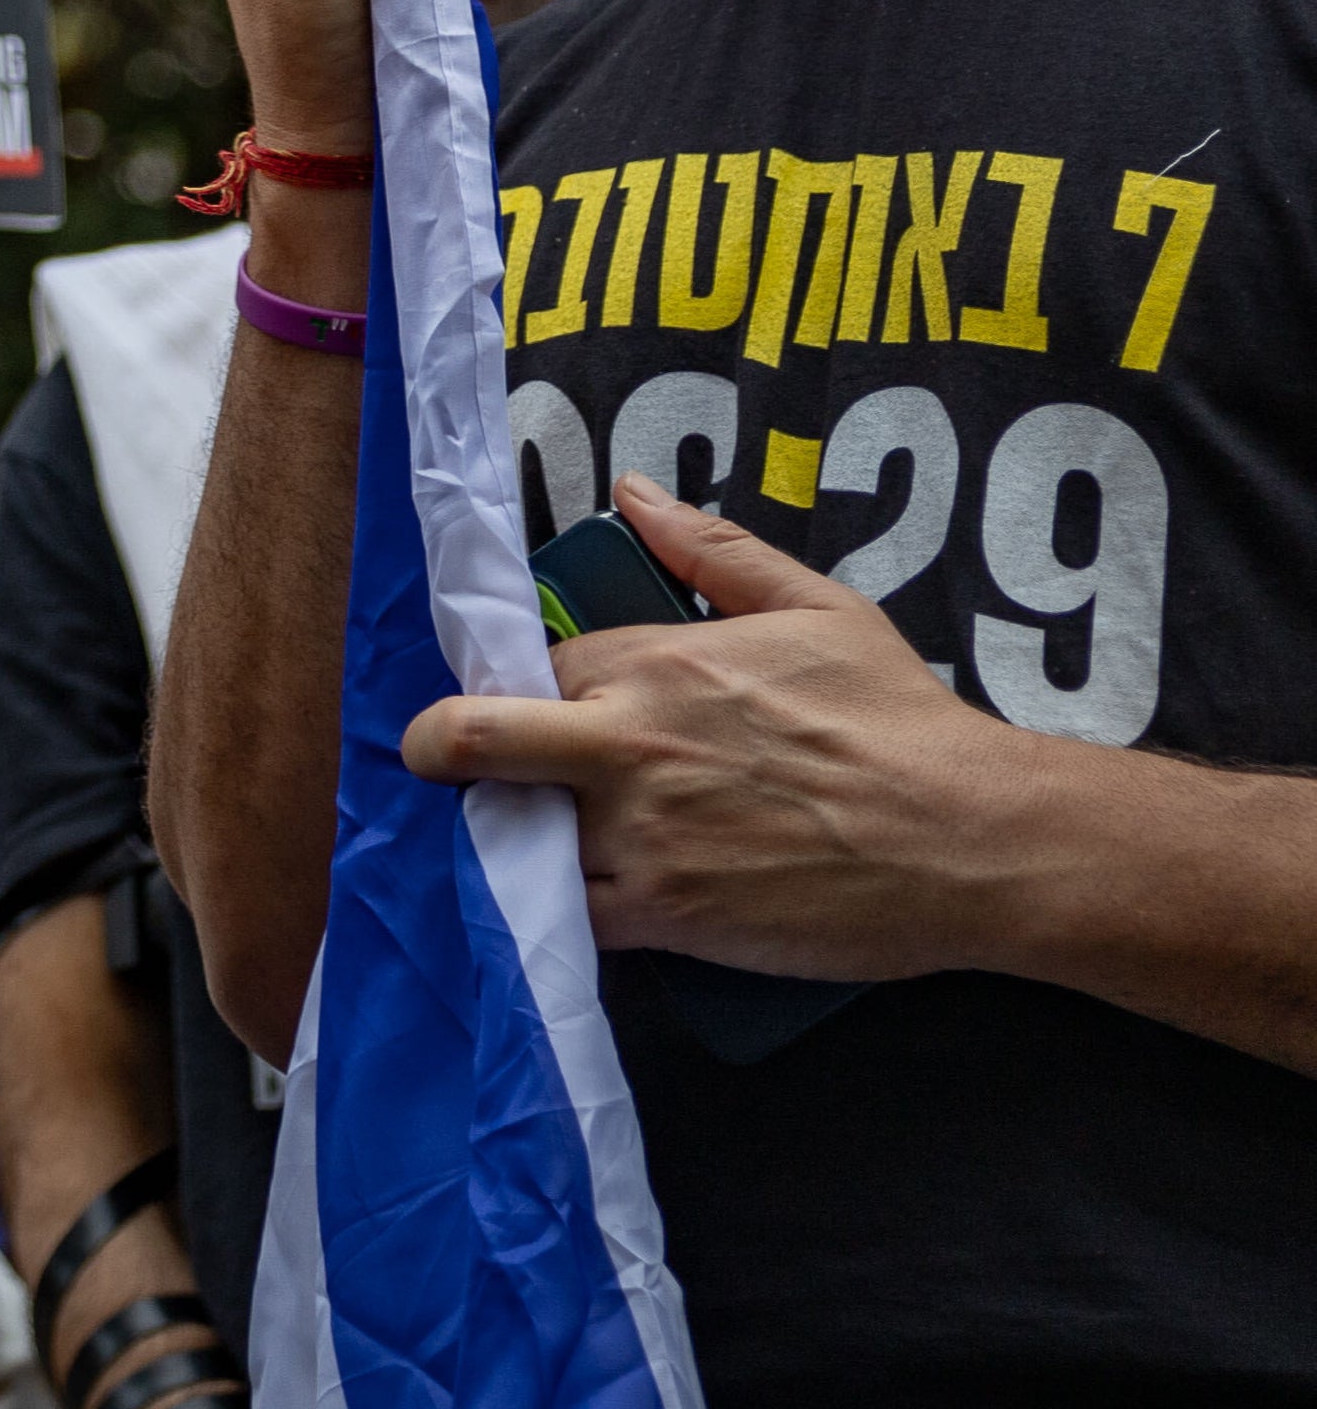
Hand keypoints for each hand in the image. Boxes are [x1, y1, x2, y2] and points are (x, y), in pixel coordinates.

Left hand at [403, 476, 1019, 981]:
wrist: (971, 840)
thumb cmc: (901, 721)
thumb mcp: (818, 608)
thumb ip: (713, 552)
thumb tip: (634, 493)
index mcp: (658, 661)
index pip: (538, 665)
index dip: (528, 688)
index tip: (531, 708)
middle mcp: (630, 742)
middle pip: (473, 736)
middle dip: (437, 746)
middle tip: (442, 764)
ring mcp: (641, 832)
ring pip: (513, 835)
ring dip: (508, 838)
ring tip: (530, 843)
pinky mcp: (664, 912)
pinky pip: (564, 915)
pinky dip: (553, 912)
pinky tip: (566, 904)